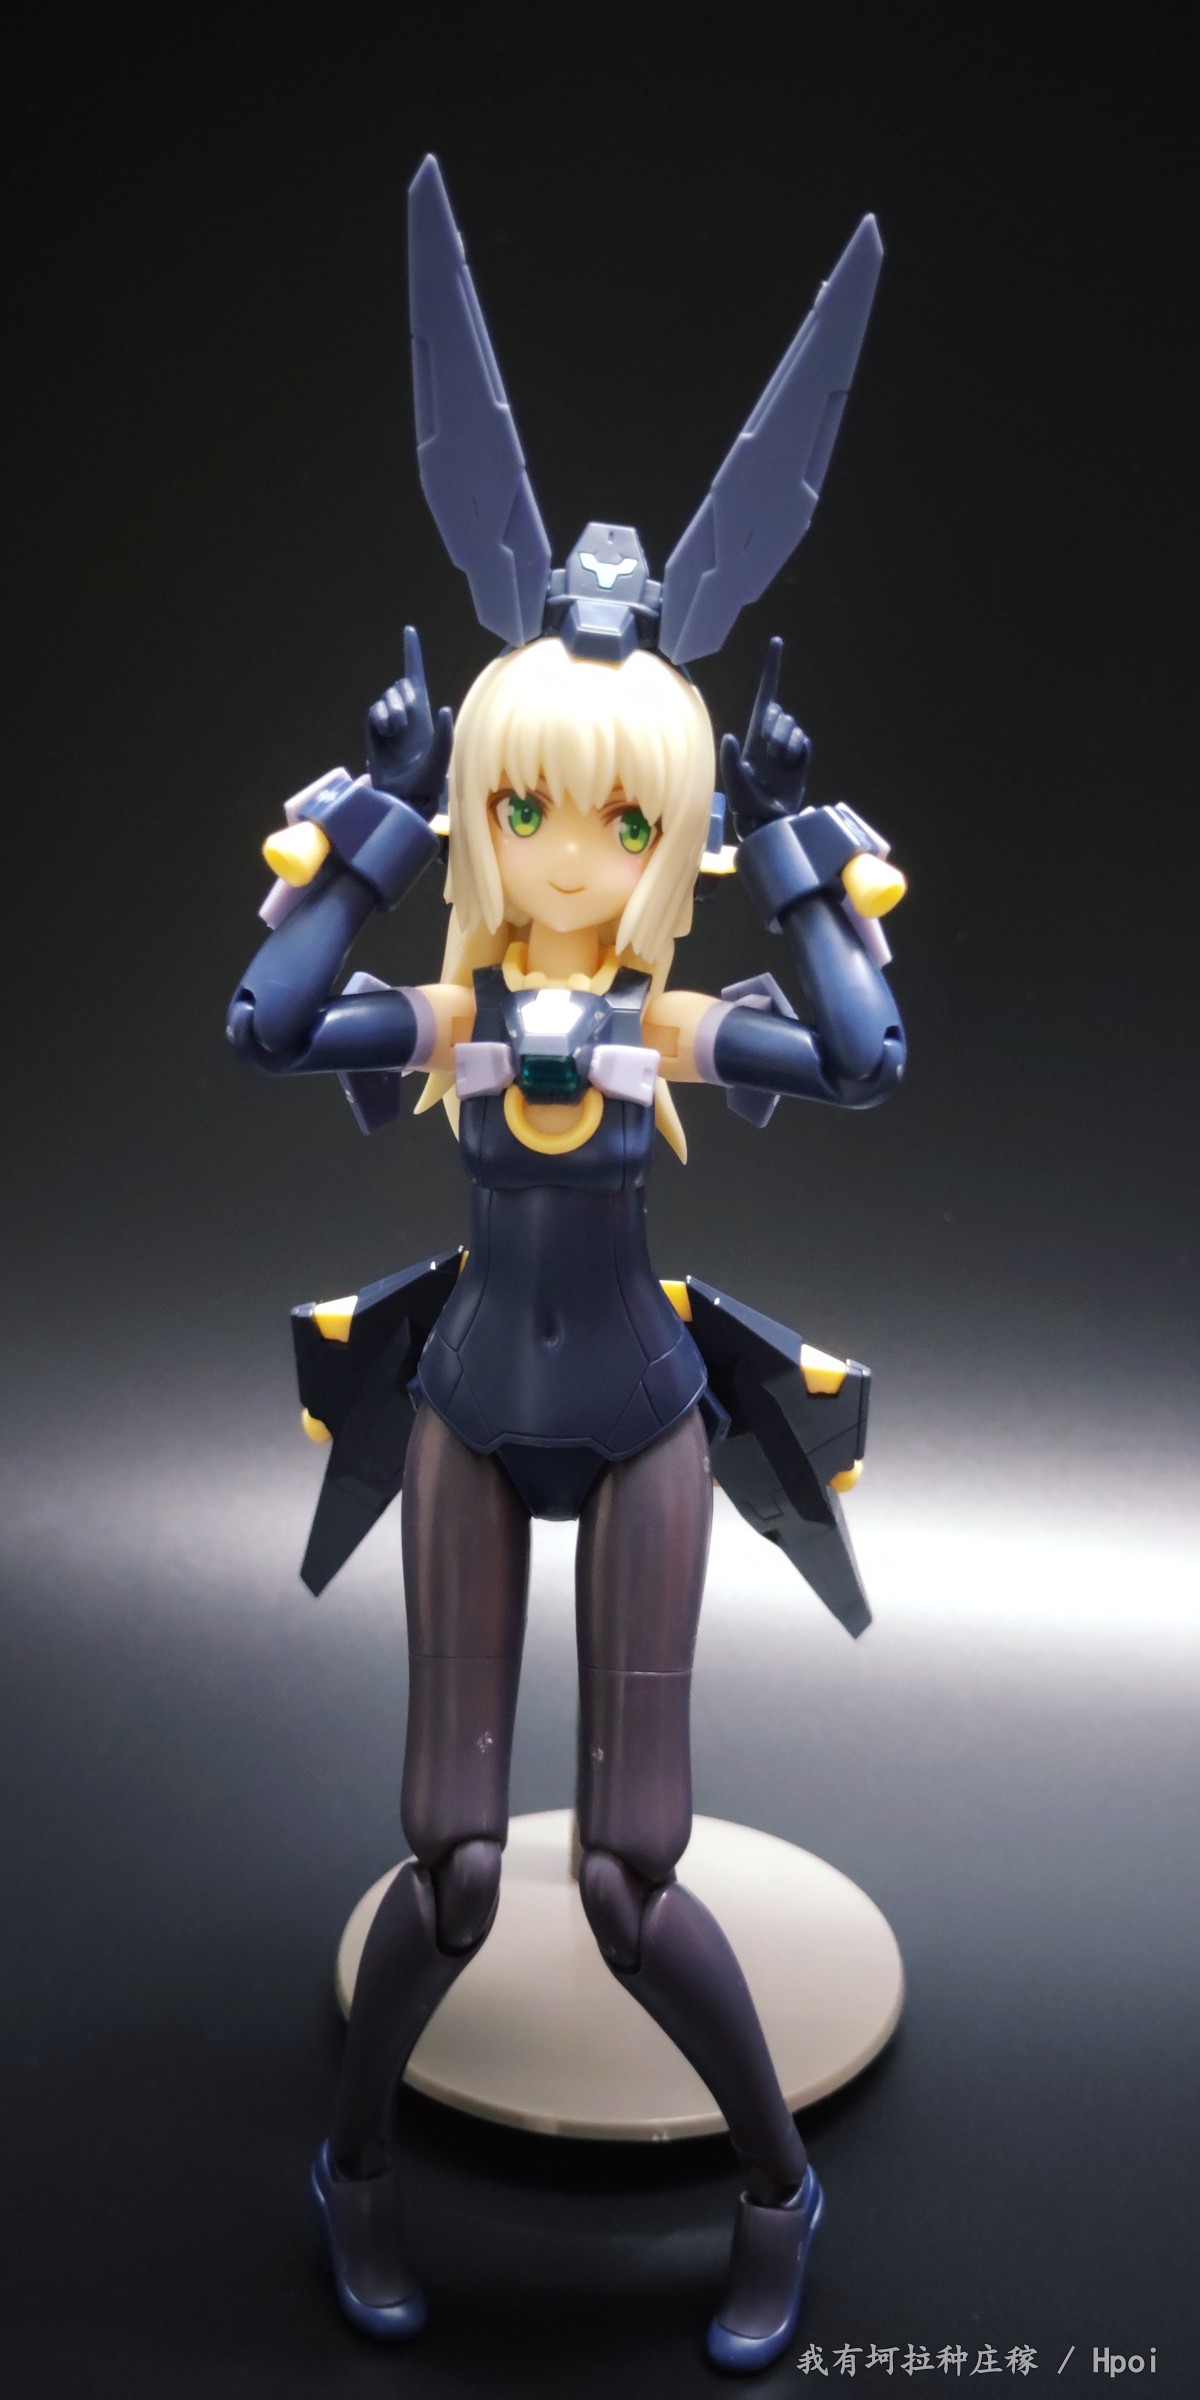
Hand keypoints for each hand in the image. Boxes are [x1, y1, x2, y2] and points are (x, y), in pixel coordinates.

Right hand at [365, 625, 452, 815]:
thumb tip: (443, 708)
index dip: (411, 652)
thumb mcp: (442, 756)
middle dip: (403, 698)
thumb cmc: (428, 778)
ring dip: (394, 712)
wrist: (403, 793)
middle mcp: (405, 712)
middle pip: (401, 685)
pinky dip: (382, 719)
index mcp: (424, 713)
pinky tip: (387, 734)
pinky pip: (375, 710)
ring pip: (388, 697)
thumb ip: (445, 733)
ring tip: (397, 732)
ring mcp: (389, 720)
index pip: (416, 675)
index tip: (409, 631)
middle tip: (406, 722)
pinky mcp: (374, 728)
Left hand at [720, 638, 812, 838]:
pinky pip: (802, 743)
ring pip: (790, 727)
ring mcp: (788, 744)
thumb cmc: (745, 799)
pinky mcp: (801, 755)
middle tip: (767, 753)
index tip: (776, 642)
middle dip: (772, 730)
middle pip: (777, 713)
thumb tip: (730, 735)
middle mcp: (772, 734)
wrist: (768, 816)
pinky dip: (795, 754)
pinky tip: (788, 768)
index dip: (771, 668)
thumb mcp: (733, 781)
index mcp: (754, 732)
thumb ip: (729, 759)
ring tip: (776, 765)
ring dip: (782, 745)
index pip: (765, 693)